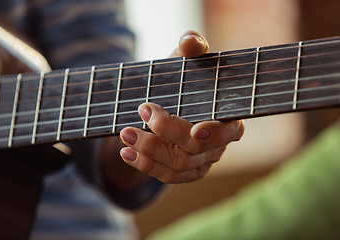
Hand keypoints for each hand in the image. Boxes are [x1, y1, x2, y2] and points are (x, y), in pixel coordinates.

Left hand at [120, 30, 244, 183]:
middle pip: (196, 148)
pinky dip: (145, 165)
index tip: (196, 130)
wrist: (167, 103)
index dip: (215, 133)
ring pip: (179, 165)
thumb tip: (190, 42)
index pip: (229, 131)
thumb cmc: (182, 80)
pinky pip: (168, 175)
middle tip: (143, 111)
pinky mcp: (186, 172)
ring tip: (125, 134)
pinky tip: (126, 153)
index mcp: (227, 117)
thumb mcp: (185, 61)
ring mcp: (202, 161)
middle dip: (167, 133)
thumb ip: (192, 47)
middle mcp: (218, 143)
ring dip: (150, 151)